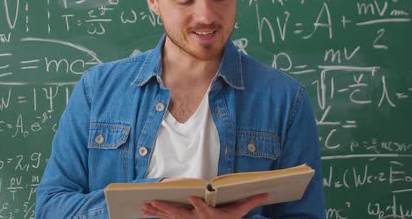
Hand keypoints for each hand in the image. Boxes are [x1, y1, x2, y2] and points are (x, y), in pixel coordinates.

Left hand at [141, 193, 268, 218]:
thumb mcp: (239, 214)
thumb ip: (251, 203)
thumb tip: (266, 194)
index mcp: (209, 216)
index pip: (203, 210)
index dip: (198, 205)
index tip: (193, 198)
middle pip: (180, 215)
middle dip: (167, 209)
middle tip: (154, 203)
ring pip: (170, 216)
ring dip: (157, 211)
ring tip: (145, 207)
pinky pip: (167, 218)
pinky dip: (156, 214)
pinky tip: (146, 211)